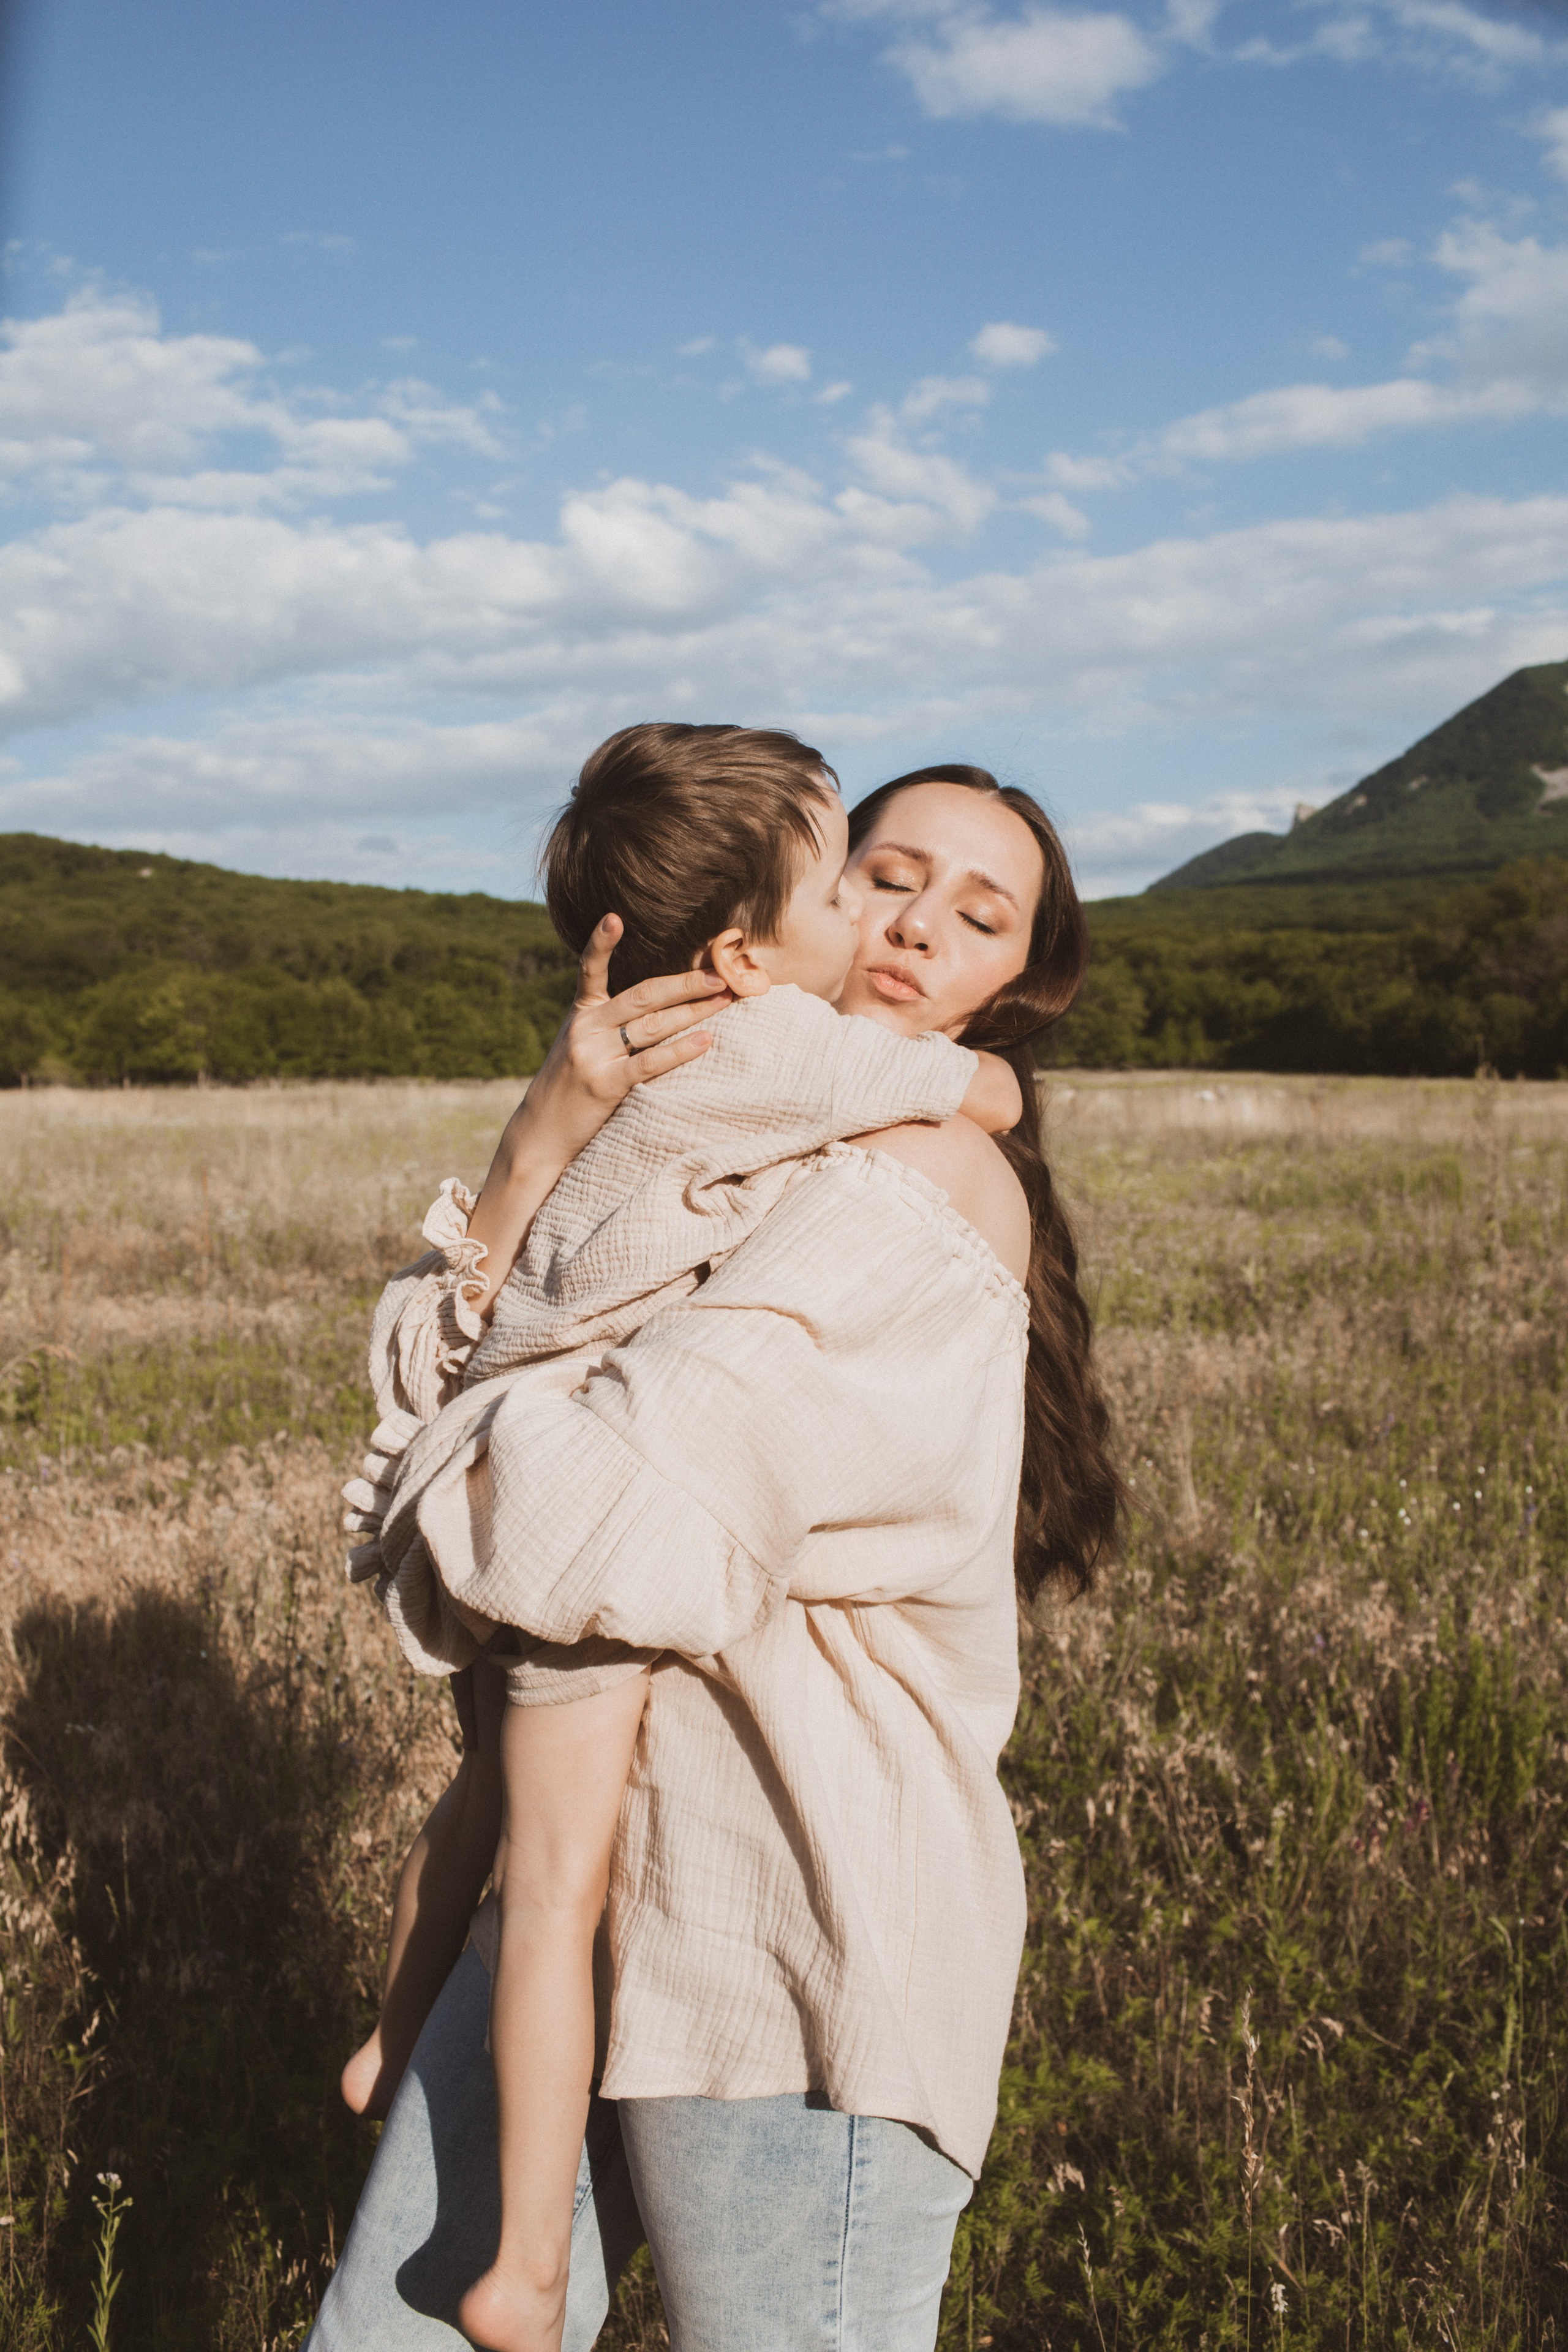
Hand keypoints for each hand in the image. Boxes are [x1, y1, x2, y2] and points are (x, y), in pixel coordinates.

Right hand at [507, 914, 732, 1172]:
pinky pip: (649, 1063)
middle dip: (685, 983)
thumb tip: (655, 1006)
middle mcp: (585, 1028)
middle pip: (643, 996)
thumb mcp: (579, 1045)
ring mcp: (594, 1056)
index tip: (614, 917)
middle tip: (720, 974)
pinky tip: (706, 1040)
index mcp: (580, 1013)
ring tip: (726, 1000)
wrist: (539, 1133)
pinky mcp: (605, 1085)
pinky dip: (680, 1050)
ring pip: (653, 1026)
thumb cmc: (569, 1088)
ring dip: (694, 1012)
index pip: (589, 970)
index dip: (600, 943)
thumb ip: (606, 1023)